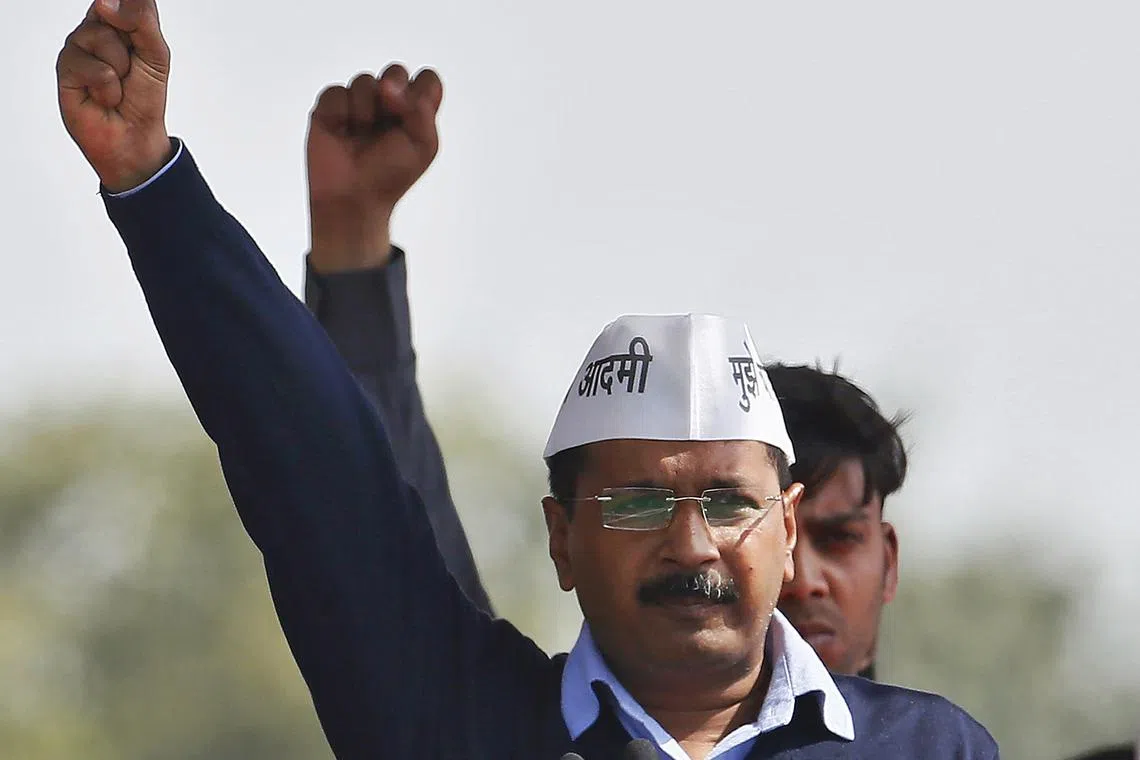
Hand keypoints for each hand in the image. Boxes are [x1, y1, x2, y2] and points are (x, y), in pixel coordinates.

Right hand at [56, 0, 172, 192]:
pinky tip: (104, 97)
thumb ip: (141, 21)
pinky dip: (107, 87)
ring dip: (120, 69)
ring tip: (118, 86)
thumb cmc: (145, 97)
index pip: (125, 1)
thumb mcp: (156, 55)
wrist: (134, 136)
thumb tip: (106, 2)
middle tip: (132, 71)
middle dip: (133, 47)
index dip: (134, 13)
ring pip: (101, 37)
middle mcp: (95, 30)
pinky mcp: (65, 68)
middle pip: (111, 11)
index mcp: (118, 24)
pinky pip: (90, 66)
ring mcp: (78, 48)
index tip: (140, 34)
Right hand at [307, 64, 443, 271]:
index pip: (427, 79)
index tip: (414, 116)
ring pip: (364, 80)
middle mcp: (388, 102)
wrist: (353, 197)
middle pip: (396, 70)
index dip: (421, 91)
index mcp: (415, 111)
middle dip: (393, 95)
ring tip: (361, 137)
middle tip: (387, 124)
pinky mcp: (330, 107)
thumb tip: (387, 86)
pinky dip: (340, 114)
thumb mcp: (424, 145)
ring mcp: (358, 103)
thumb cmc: (391, 175)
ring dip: (365, 112)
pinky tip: (341, 134)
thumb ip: (421, 110)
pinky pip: (336, 91)